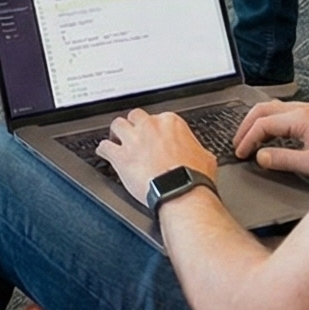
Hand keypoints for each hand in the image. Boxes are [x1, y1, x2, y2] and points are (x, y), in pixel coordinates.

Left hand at [94, 107, 215, 207]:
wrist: (182, 192)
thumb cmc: (193, 178)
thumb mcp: (205, 157)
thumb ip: (195, 148)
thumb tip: (197, 152)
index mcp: (170, 123)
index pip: (158, 118)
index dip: (155, 129)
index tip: (155, 137)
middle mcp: (150, 126)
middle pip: (135, 117)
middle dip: (134, 126)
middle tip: (135, 135)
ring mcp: (133, 140)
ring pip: (117, 125)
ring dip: (116, 133)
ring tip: (117, 139)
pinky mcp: (121, 156)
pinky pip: (105, 147)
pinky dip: (103, 150)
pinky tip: (104, 152)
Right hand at [233, 98, 308, 182]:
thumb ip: (285, 160)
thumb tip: (260, 158)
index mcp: (300, 118)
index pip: (263, 123)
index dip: (248, 139)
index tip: (240, 153)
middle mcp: (303, 109)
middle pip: (263, 109)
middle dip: (246, 126)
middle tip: (238, 143)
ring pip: (273, 109)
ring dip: (257, 123)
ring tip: (250, 139)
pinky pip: (284, 114)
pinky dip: (270, 123)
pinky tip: (271, 136)